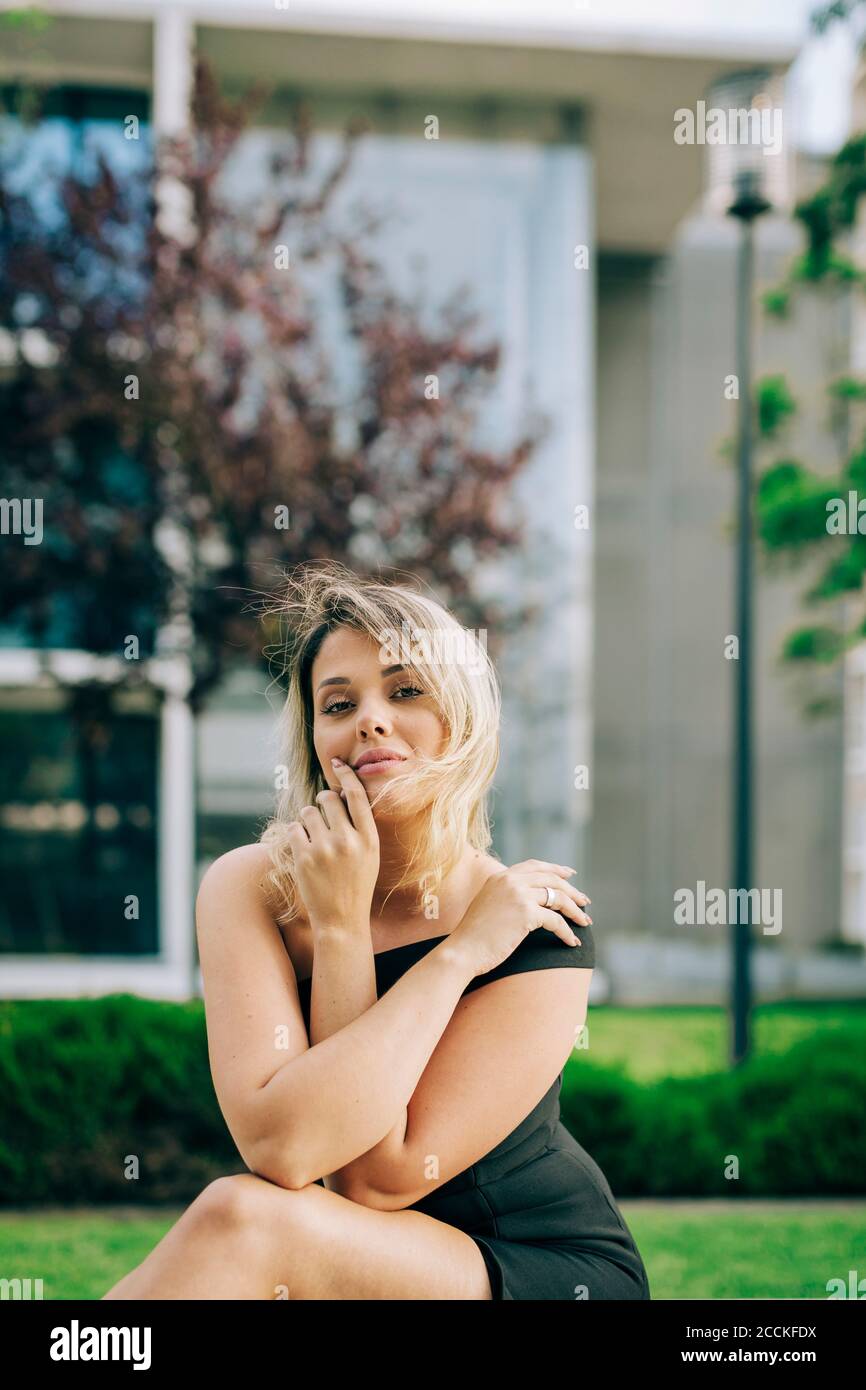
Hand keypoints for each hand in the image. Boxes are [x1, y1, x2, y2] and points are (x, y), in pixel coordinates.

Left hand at [285, 759, 380, 931]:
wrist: (341, 920)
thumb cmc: (356, 884)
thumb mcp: (370, 855)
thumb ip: (358, 826)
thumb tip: (339, 794)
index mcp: (369, 839)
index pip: (356, 795)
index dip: (346, 775)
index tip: (338, 763)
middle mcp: (348, 841)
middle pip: (329, 798)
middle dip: (324, 802)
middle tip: (324, 815)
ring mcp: (324, 849)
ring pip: (308, 811)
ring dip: (308, 818)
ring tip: (314, 837)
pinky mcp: (303, 858)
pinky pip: (294, 828)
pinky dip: (296, 834)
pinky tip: (304, 848)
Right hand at [448, 860, 591, 977]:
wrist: (462, 951)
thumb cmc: (473, 937)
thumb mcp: (487, 906)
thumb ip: (505, 897)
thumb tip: (531, 902)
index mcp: (500, 877)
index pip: (535, 866)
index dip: (555, 869)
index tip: (570, 874)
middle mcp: (510, 880)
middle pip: (552, 879)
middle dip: (572, 891)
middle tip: (585, 902)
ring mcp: (518, 894)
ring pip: (558, 898)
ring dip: (575, 911)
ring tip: (584, 922)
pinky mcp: (526, 913)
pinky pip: (556, 920)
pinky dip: (566, 932)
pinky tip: (571, 941)